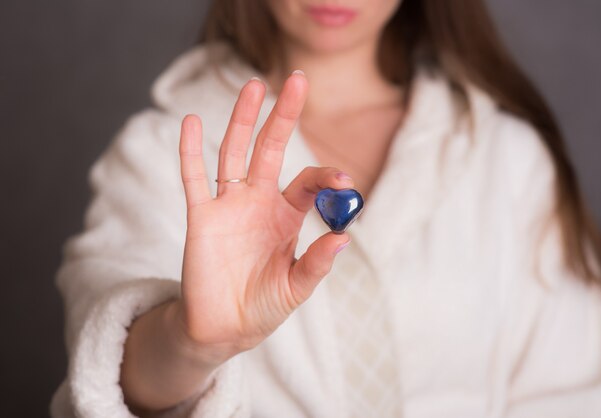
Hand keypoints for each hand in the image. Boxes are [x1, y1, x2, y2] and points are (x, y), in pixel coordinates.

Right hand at [176, 72, 352, 359]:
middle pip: (271, 148)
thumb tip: (345, 238)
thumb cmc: (263, 306)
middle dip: (283, 115)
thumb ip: (317, 264)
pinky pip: (193, 178)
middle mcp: (259, 202)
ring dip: (242, 119)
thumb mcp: (296, 288)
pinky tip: (190, 122)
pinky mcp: (201, 217)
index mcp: (287, 216)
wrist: (223, 327)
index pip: (309, 182)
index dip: (327, 177)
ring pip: (234, 152)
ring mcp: (229, 205)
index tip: (345, 182)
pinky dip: (190, 151)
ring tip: (253, 84)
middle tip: (298, 80)